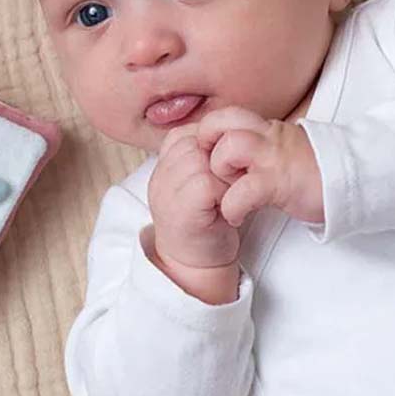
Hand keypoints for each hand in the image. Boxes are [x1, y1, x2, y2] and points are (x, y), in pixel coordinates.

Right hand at [147, 125, 240, 270]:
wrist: (194, 265)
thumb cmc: (204, 221)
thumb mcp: (198, 182)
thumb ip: (203, 157)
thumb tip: (227, 130)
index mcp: (163, 164)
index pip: (188, 132)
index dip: (213, 144)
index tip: (226, 167)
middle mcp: (160, 175)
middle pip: (195, 141)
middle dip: (221, 156)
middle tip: (234, 181)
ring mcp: (167, 192)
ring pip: (202, 159)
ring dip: (225, 174)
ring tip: (231, 194)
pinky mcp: (181, 209)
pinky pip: (207, 182)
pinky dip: (225, 191)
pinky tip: (229, 207)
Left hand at [195, 106, 324, 226]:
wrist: (355, 181)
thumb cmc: (317, 173)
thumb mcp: (281, 152)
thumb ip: (258, 149)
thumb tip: (230, 155)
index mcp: (266, 129)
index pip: (223, 115)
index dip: (207, 134)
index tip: (206, 159)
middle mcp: (268, 137)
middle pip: (218, 121)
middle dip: (204, 145)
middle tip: (210, 172)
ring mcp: (274, 157)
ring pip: (229, 147)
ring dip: (219, 172)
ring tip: (226, 192)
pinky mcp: (280, 182)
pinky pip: (243, 190)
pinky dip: (232, 207)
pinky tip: (236, 216)